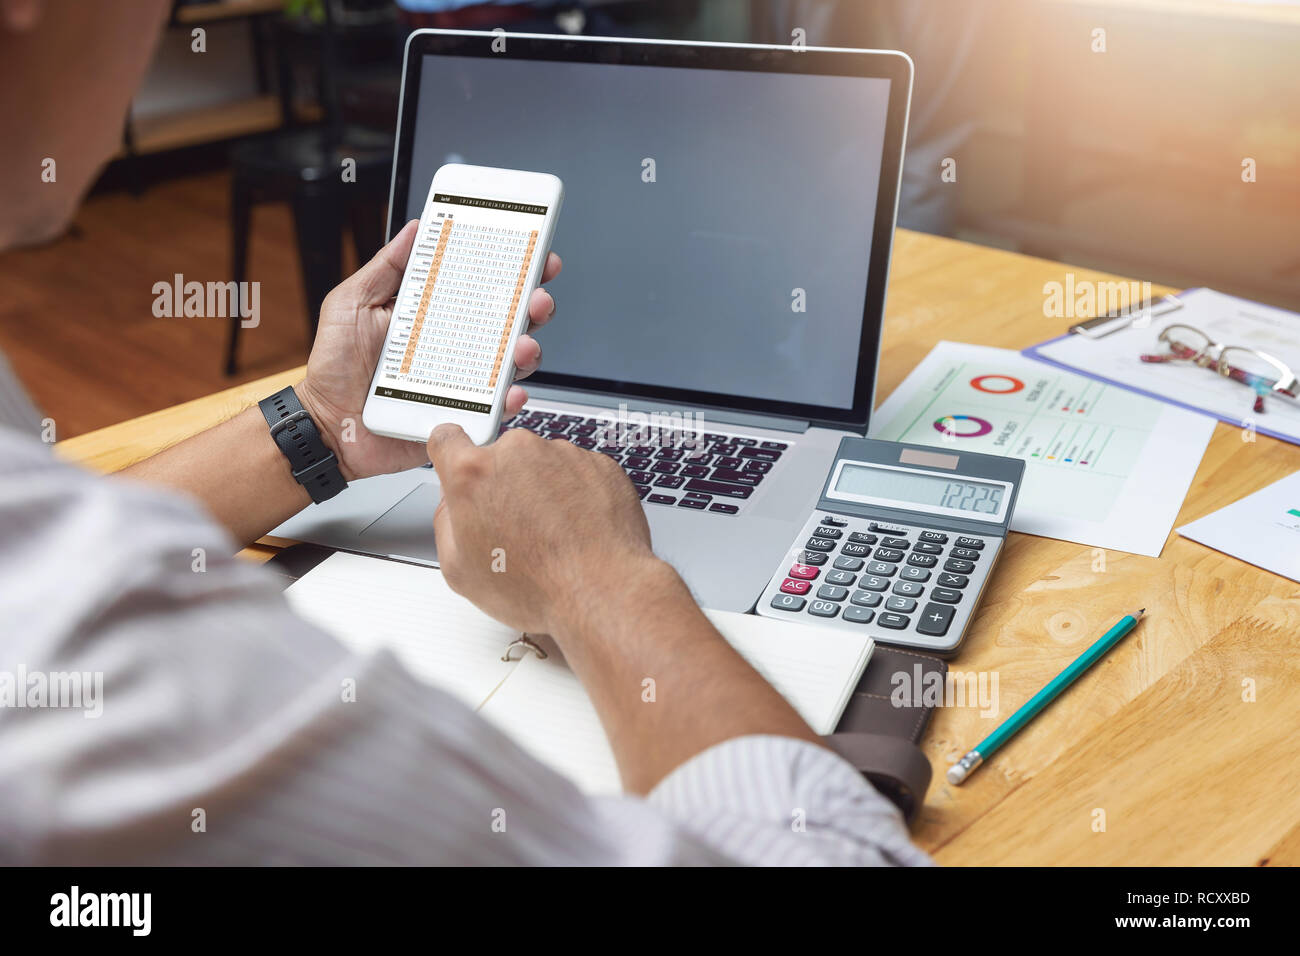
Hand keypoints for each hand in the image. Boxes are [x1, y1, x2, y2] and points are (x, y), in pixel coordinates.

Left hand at [297, 219, 561, 480]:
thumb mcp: (352, 302)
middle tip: (536, 298)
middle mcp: (455, 346)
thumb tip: (416, 228)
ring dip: (526, 351)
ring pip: (511, 364)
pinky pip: (495, 409)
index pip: (482, 286)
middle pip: (509, 322)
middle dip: (533, 306)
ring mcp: (462, 382)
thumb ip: (386, 266)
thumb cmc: (335, 366)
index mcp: (434, 314)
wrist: (325, 423)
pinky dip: (509, 401)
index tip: (533, 251)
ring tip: (521, 346)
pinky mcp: (460, 415)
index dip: (512, 268)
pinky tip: (509, 391)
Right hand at [426, 424, 663, 636]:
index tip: (459, 467)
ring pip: (542, 464)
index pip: (447, 438)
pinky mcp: (598, 463)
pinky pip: (577, 472)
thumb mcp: (459, 569)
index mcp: (474, 473)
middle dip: (503, 485)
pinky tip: (577, 529)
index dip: (451, 455)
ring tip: (553, 536)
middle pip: (500, 457)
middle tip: (516, 527)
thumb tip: (453, 505)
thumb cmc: (539, 586)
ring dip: (542, 490)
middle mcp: (518, 452)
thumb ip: (446, 522)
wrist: (603, 591)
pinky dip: (576, 494)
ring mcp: (562, 454)